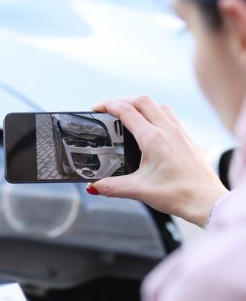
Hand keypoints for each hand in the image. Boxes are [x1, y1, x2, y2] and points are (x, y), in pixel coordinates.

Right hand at [88, 96, 228, 227]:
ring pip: (158, 106)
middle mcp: (167, 131)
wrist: (206, 201)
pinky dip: (155, 113)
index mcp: (153, 139)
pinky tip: (151, 127)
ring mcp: (179, 133)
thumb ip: (112, 187)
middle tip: (108, 108)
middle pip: (142, 101)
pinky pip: (169, 116)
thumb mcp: (139, 191)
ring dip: (140, 104)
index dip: (108, 105)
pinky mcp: (186, 139)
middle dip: (122, 100)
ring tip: (128, 114)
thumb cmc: (179, 194)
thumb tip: (93, 186)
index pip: (127, 111)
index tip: (96, 107)